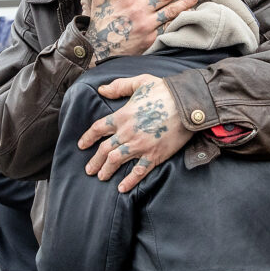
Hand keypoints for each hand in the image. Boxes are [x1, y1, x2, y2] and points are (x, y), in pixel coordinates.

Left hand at [77, 74, 192, 191]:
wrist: (187, 104)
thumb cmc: (165, 90)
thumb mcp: (139, 82)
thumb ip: (119, 86)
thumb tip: (101, 90)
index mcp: (122, 116)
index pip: (98, 129)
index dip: (88, 138)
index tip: (82, 145)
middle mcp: (127, 133)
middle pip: (103, 150)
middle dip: (94, 161)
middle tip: (89, 170)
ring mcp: (140, 146)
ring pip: (116, 161)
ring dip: (106, 171)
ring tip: (101, 177)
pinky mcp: (154, 155)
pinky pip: (138, 172)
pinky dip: (129, 181)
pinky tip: (121, 188)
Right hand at [82, 0, 197, 64]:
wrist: (101, 51)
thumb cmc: (100, 25)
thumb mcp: (98, 1)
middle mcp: (141, 10)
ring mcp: (148, 25)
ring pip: (171, 11)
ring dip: (185, 3)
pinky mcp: (152, 38)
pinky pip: (168, 28)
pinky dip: (179, 22)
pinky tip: (188, 17)